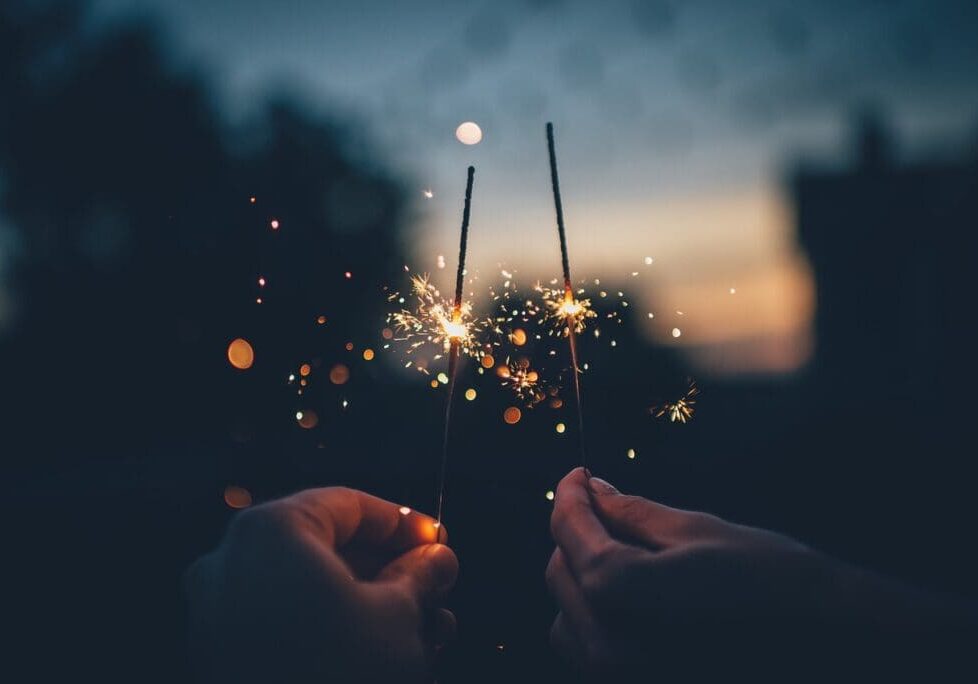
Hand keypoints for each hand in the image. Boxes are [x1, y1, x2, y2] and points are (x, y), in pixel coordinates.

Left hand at [185, 488, 457, 683]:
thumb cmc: (339, 674)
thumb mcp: (399, 617)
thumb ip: (420, 576)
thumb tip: (437, 559)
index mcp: (270, 532)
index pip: (347, 505)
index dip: (403, 522)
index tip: (438, 541)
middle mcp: (230, 564)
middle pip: (326, 548)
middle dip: (389, 570)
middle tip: (435, 588)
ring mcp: (217, 615)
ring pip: (307, 591)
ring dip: (368, 604)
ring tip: (424, 629)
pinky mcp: (219, 659)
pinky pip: (283, 625)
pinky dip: (330, 629)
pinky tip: (382, 652)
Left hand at [546, 468, 975, 675]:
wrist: (833, 647)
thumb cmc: (773, 583)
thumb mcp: (697, 533)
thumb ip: (631, 513)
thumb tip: (594, 489)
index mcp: (621, 597)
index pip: (571, 533)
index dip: (570, 495)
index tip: (578, 474)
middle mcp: (609, 650)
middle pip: (560, 573)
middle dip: (578, 534)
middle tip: (607, 505)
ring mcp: (619, 679)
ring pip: (568, 614)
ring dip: (585, 577)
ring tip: (627, 552)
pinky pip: (590, 649)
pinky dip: (599, 616)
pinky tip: (637, 595)